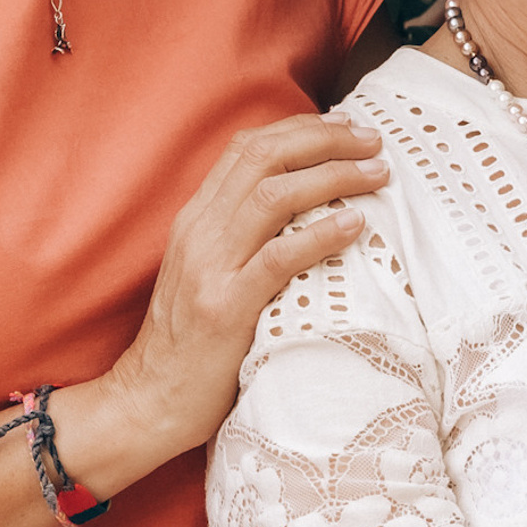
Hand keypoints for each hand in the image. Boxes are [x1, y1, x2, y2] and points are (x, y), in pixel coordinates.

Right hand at [77, 113, 388, 482]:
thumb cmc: (192, 340)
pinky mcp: (225, 308)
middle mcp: (200, 232)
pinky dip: (320, 234)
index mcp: (196, 218)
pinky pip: (277, 257)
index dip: (301, 129)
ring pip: (274, 195)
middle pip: (265, 157)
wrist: (149, 399)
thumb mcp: (209, 272)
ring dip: (333, 176)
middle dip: (326, 139)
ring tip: (376, 174)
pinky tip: (355, 224)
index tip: (347, 127)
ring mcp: (210, 268)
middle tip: (374, 142)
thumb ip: (242, 235)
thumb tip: (304, 205)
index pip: (248, 147)